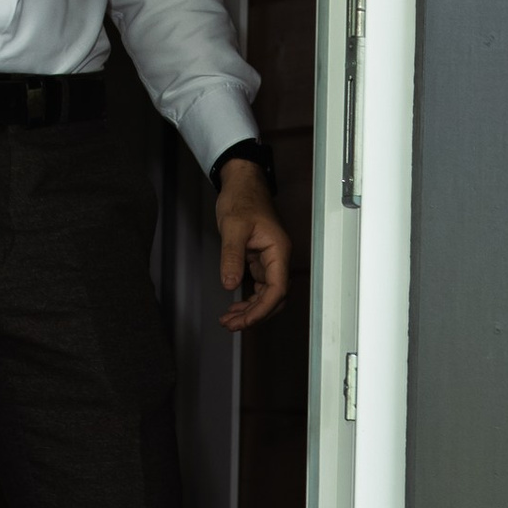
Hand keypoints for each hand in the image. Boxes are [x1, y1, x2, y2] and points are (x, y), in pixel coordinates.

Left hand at [215, 160, 290, 328]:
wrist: (242, 183)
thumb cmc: (242, 198)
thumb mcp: (233, 227)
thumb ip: (232, 257)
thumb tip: (231, 285)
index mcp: (278, 251)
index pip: (277, 290)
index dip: (262, 310)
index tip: (244, 321)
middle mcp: (277, 258)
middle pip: (274, 299)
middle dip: (254, 315)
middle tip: (231, 325)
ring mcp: (269, 261)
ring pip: (266, 296)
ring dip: (249, 310)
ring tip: (228, 320)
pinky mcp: (260, 260)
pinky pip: (258, 288)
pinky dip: (247, 300)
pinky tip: (233, 307)